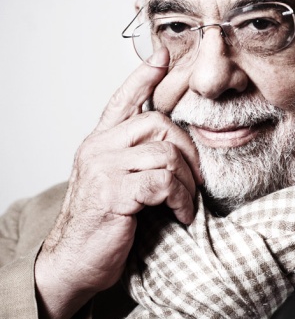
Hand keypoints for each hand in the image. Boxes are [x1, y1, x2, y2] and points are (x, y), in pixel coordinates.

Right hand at [35, 49, 201, 318]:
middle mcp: (99, 148)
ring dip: (186, 182)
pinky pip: (163, 182)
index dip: (143, 76)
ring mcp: (105, 168)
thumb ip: (136, 158)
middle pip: (158, 123)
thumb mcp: (116, 181)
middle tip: (195, 179)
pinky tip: (180, 215)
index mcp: (100, 142)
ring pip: (166, 154)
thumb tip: (175, 146)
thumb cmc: (102, 223)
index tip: (162, 56)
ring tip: (185, 203)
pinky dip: (180, 199)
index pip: (123, 99)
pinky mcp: (114, 193)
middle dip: (187, 151)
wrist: (74, 262)